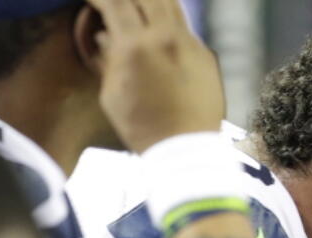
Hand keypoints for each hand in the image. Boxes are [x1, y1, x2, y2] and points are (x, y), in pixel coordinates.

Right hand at [86, 0, 224, 151]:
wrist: (185, 149)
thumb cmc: (142, 128)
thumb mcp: (111, 96)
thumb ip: (107, 60)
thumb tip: (106, 36)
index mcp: (136, 46)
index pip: (115, 2)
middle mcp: (165, 36)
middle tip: (114, 5)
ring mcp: (189, 43)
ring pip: (169, 2)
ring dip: (149, 0)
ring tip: (138, 8)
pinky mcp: (205, 54)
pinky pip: (183, 25)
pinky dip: (167, 21)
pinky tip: (159, 34)